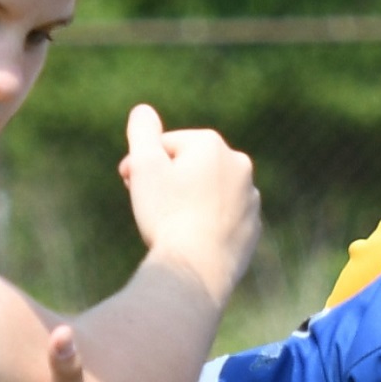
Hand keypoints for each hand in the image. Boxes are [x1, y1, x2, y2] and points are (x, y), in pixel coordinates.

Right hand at [119, 104, 259, 301]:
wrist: (197, 270)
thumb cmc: (167, 216)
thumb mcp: (144, 166)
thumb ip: (142, 133)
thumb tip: (143, 111)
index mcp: (211, 144)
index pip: (165, 145)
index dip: (141, 164)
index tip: (127, 183)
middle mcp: (239, 165)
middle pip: (190, 166)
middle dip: (166, 180)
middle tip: (146, 206)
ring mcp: (250, 198)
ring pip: (207, 192)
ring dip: (187, 201)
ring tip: (169, 226)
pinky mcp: (253, 228)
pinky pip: (221, 219)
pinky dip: (206, 224)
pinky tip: (189, 241)